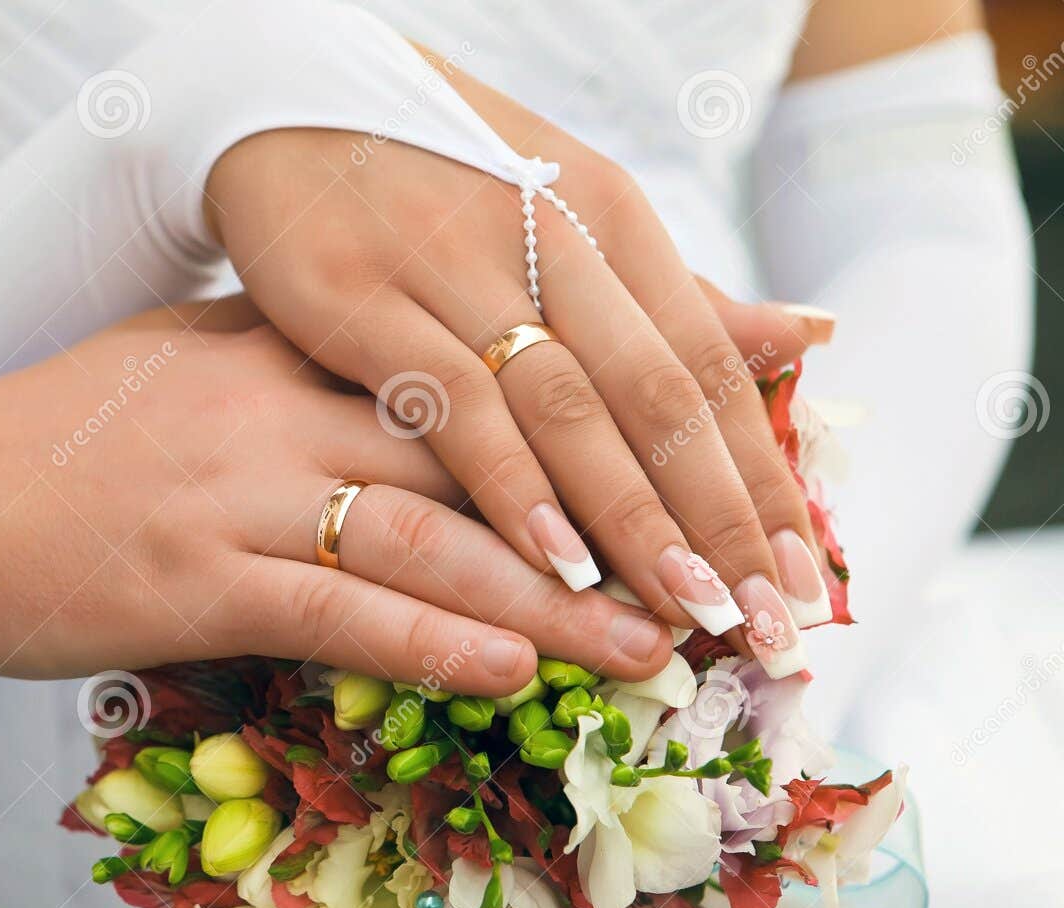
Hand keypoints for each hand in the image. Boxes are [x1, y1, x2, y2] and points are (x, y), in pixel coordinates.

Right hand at [0, 320, 676, 693]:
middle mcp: (275, 401)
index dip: (589, 412)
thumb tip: (412, 396)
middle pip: (478, 455)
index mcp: (285, 342)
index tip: (690, 452)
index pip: (469, 370)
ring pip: (429, 537)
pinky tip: (510, 671)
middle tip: (711, 574)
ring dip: (551, 600)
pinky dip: (432, 642)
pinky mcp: (188, 580)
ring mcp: (232, 489)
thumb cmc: (58, 448)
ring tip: (651, 644)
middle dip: (608, 518)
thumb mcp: (187, 371)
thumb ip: (300, 370)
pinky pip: (336, 609)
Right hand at [203, 52, 835, 671]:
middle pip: (656, 395)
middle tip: (767, 623)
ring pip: (565, 411)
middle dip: (718, 519)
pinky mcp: (358, 304)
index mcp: (606, 215)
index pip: (708, 365)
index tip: (806, 577)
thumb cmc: (431, 184)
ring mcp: (449, 270)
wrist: (278, 106)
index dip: (762, 478)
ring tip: (680, 614)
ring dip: (631, 520)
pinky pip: (451, 411)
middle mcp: (544, 236)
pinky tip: (553, 565)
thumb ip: (668, 296)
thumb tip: (805, 333)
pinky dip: (509, 490)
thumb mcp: (560, 217)